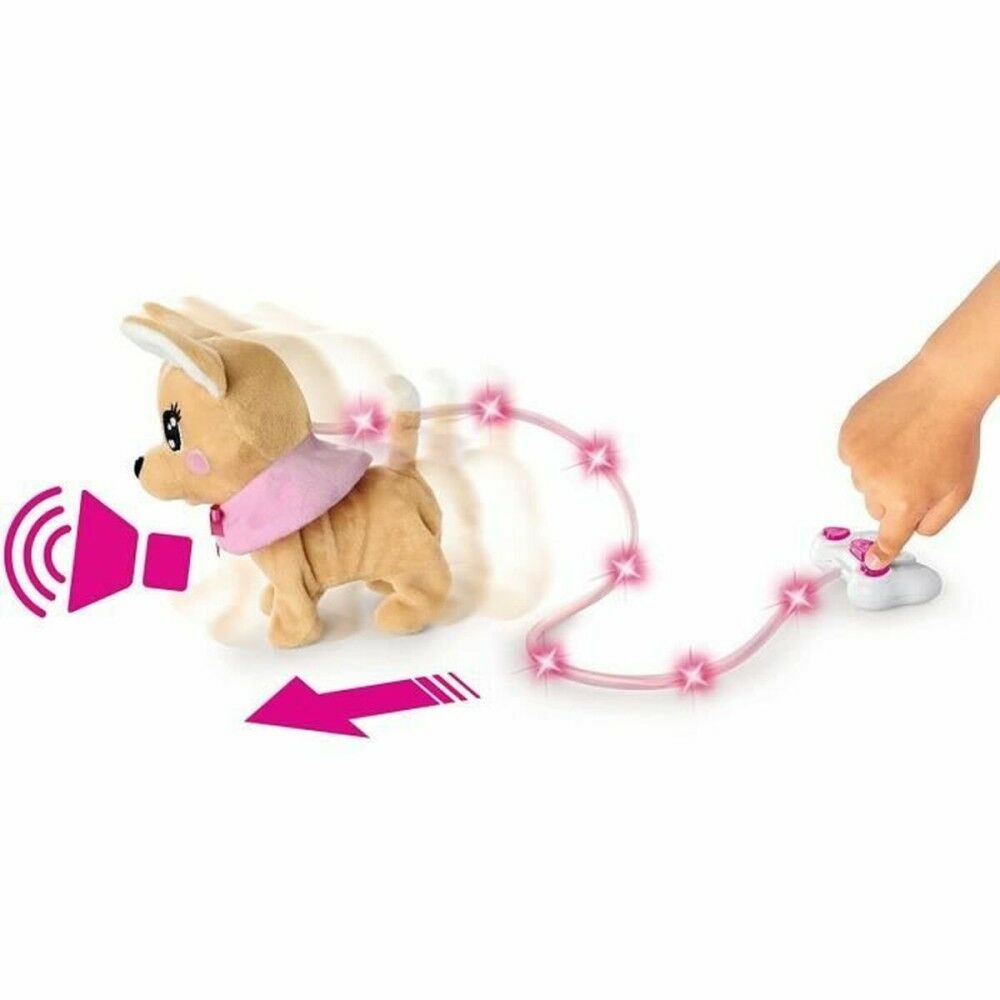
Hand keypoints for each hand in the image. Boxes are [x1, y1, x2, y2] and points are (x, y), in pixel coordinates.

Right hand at [838, 354, 982, 568]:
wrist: (940, 391)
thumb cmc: (954, 435)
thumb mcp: (959, 489)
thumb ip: (934, 520)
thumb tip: (912, 531)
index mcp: (907, 501)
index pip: (888, 538)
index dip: (881, 552)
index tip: (873, 561)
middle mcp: (877, 486)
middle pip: (875, 506)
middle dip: (891, 494)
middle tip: (914, 468)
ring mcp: (859, 462)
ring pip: (862, 481)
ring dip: (878, 470)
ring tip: (903, 445)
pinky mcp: (848, 440)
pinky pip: (851, 456)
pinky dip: (866, 449)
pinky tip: (888, 434)